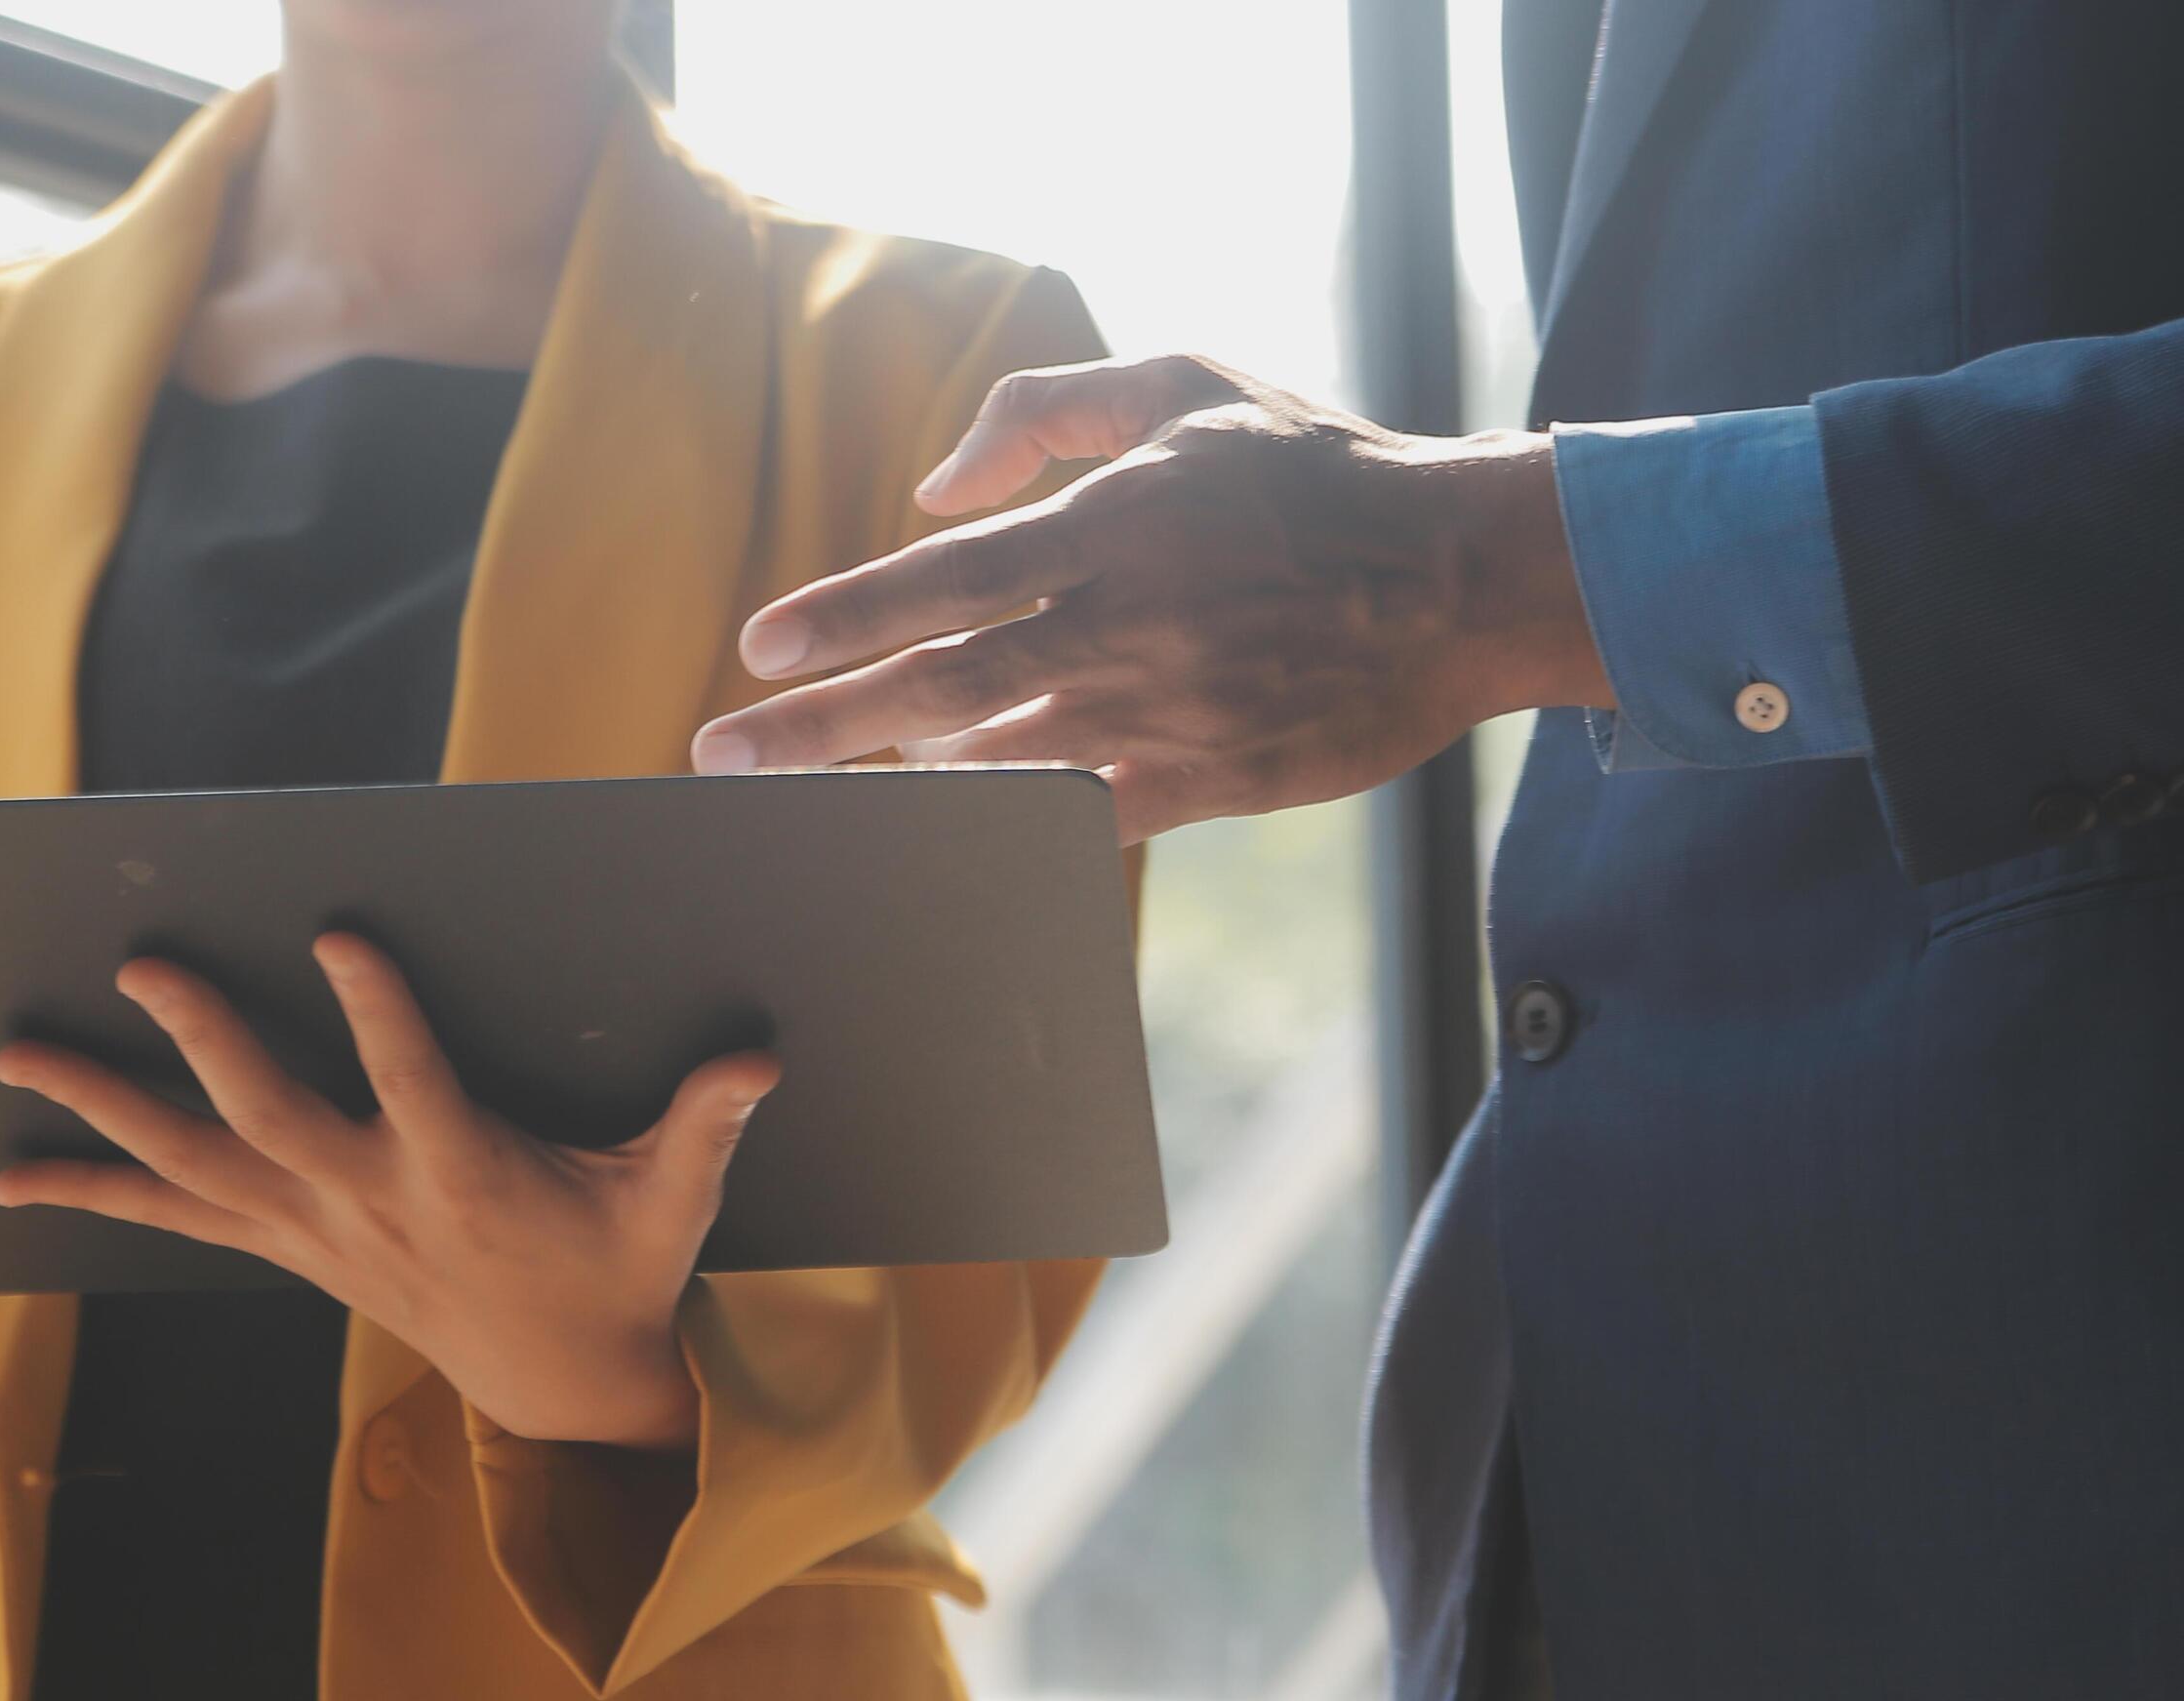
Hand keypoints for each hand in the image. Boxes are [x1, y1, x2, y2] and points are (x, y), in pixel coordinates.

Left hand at [0, 935, 781, 1450]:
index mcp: (465, 1179)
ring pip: (196, 1165)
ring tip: (21, 1055)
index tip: (342, 930)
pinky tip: (19, 1173)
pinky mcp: (291, 1249)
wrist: (564, 1391)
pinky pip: (178, 1216)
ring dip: (103, 1111)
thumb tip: (758, 1059)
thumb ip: (705, 1125)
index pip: (415, 1083)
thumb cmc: (618, 1274)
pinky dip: (98, 1191)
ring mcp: (319, 1232)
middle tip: (147, 964)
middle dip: (204, 1041)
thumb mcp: (673, 1202)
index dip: (378, 1012)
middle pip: (270, 1119)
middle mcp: (373, 1206)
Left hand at [690, 355, 1610, 841]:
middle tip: (720, 756)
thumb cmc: (1318, 466)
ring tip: (800, 801)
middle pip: (938, 687)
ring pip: (997, 763)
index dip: (843, 615)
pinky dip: (1003, 828)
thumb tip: (935, 482)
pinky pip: (1080, 817)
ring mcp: (1168, 715)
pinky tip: (934, 835)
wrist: (1464, 578)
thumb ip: (1049, 412)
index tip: (758, 651)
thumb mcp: (1189, 381)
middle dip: (815, 728)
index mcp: (1115, 524)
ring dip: (890, 784)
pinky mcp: (1210, 782)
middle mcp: (1127, 625)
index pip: (944, 577)